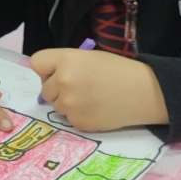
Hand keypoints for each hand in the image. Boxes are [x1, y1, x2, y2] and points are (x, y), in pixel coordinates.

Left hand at [30, 48, 168, 131]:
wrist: (143, 92)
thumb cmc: (118, 70)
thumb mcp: (89, 57)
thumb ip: (65, 65)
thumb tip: (48, 79)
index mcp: (66, 60)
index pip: (37, 63)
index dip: (46, 69)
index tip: (57, 73)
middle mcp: (63, 81)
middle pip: (45, 90)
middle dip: (57, 90)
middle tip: (80, 88)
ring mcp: (69, 104)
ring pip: (57, 106)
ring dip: (68, 104)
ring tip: (91, 99)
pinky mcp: (78, 122)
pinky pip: (69, 120)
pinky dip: (79, 116)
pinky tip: (96, 109)